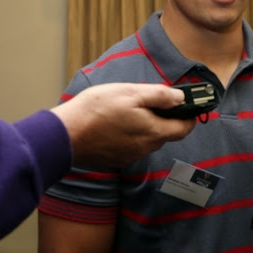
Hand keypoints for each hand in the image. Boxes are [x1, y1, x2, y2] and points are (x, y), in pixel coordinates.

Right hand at [51, 83, 194, 166]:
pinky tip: (115, 123)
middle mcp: (145, 149)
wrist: (64, 135)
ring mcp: (130, 156)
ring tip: (127, 109)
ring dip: (145, 125)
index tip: (185, 105)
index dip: (188, 116)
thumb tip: (180, 98)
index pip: (184, 129)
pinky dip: (130, 134)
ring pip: (148, 139)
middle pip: (165, 133)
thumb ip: (160, 96)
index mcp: (153, 132)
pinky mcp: (116, 159)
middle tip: (149, 100)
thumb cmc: (95, 111)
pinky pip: (132, 146)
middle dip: (164, 117)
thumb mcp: (130, 93)